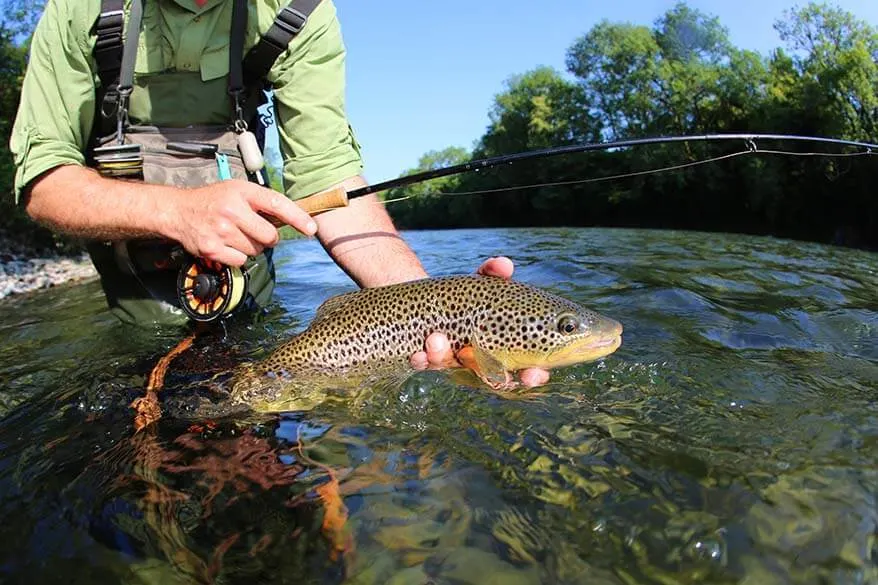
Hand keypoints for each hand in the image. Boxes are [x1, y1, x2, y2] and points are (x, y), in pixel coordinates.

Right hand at [165, 180, 317, 266]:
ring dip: (251, 246)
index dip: (297, 217)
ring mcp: (221, 230)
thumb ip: (262, 203)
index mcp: (242, 192)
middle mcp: (232, 210)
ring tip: (235, 234)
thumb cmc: (214, 201)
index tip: (311, 229)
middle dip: (267, 237)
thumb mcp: (238, 191)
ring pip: (256, 250)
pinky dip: (237, 257)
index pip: (277, 203)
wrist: (179, 211)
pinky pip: (241, 261)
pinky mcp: (212, 249)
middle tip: (253, 230)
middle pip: (269, 236)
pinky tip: (226, 244)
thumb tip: (294, 219)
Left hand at [409, 257, 551, 387]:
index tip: (531, 374)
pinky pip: (423, 363)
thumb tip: (505, 265)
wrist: (424, 296)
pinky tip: (417, 353)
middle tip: (502, 376)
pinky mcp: (424, 357)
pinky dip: (421, 359)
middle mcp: (476, 359)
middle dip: (498, 379)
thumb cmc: (464, 295)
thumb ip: (492, 273)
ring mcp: (450, 360)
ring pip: (450, 365)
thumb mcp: (480, 281)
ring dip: (443, 356)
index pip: (523, 369)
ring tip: (436, 339)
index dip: (531, 376)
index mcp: (499, 347)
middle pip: (492, 378)